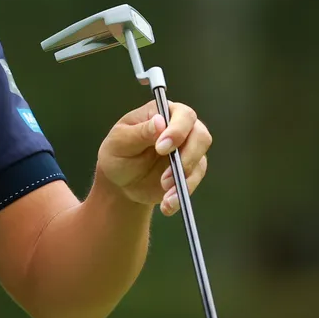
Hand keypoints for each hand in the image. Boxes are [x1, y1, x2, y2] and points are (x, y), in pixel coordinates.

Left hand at [96, 100, 210, 216]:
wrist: (120, 182)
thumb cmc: (118, 153)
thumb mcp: (120, 141)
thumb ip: (140, 132)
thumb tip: (160, 121)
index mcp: (162, 113)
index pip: (183, 114)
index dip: (177, 130)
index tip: (161, 148)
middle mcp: (181, 129)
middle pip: (201, 135)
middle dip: (187, 156)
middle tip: (166, 174)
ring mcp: (187, 151)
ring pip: (200, 160)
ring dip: (183, 178)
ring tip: (164, 189)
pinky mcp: (189, 172)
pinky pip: (193, 182)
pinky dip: (181, 194)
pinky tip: (167, 204)